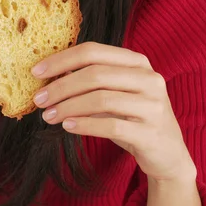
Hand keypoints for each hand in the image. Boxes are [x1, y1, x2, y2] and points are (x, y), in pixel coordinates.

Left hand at [31, 42, 196, 181]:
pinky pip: (111, 126)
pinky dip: (85, 125)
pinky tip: (67, 126)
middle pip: (95, 74)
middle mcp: (148, 78)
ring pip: (101, 99)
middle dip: (61, 86)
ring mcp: (153, 105)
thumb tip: (48, 75)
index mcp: (137, 61)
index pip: (93, 51)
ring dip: (68, 107)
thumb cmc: (132, 118)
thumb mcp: (114, 93)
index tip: (36, 72)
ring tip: (48, 116)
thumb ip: (89, 81)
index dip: (62, 59)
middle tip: (39, 99)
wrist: (168, 154)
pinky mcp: (152, 132)